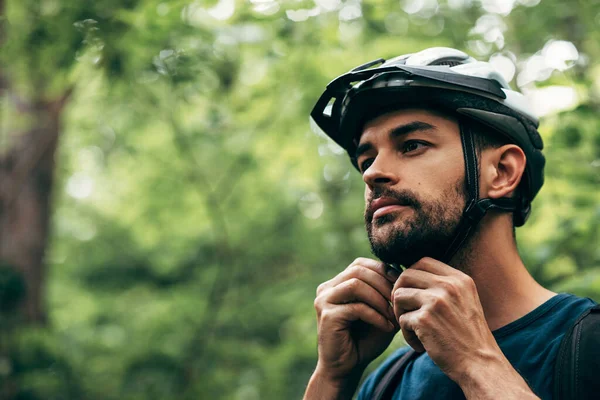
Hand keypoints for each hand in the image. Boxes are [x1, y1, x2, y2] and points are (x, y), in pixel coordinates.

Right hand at [312, 258, 399, 383]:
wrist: (346, 368)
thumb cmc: (365, 340)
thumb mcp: (381, 312)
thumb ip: (387, 293)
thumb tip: (406, 272)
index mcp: (337, 283)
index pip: (360, 264)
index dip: (383, 271)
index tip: (401, 287)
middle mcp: (327, 288)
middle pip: (358, 270)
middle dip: (383, 284)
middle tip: (399, 301)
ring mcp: (324, 300)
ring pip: (356, 284)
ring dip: (380, 299)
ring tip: (394, 315)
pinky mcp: (327, 316)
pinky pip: (356, 307)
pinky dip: (376, 316)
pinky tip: (387, 327)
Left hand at [391, 257, 501, 381]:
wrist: (481, 364)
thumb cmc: (469, 336)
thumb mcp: (464, 301)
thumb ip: (443, 287)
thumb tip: (407, 275)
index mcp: (459, 279)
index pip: (423, 261)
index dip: (410, 275)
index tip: (409, 292)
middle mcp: (448, 285)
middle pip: (406, 275)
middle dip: (398, 292)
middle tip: (403, 311)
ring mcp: (436, 301)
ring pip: (399, 296)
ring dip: (400, 314)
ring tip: (413, 330)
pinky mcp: (425, 319)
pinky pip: (401, 320)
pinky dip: (407, 335)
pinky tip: (420, 346)